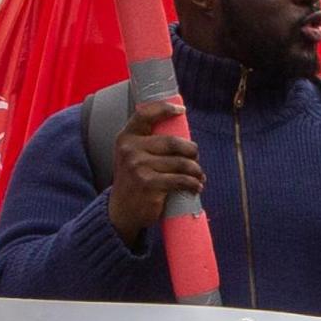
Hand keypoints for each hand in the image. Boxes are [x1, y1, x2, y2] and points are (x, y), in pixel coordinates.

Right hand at [107, 102, 202, 247]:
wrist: (121, 211)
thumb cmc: (134, 179)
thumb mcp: (131, 155)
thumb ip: (147, 141)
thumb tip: (180, 125)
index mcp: (126, 138)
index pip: (145, 114)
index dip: (164, 109)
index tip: (181, 111)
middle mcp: (130, 150)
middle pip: (173, 142)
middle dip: (191, 150)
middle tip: (196, 158)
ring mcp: (139, 167)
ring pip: (181, 163)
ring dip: (196, 170)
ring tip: (198, 175)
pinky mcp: (150, 185)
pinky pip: (181, 180)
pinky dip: (193, 184)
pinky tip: (196, 187)